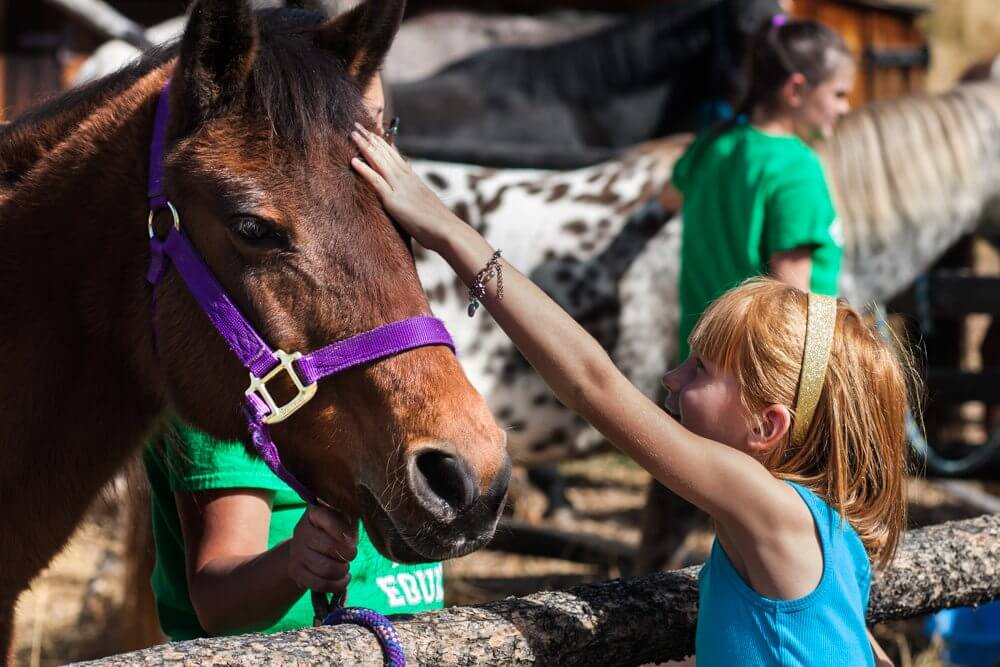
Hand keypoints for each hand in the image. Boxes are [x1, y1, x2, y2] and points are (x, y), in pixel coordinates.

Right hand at [287, 505, 356, 594]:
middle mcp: (301, 531)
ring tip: (346, 567)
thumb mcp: (345, 518)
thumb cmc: (335, 529)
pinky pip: (319, 584)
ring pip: (325, 569)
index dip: (344, 532)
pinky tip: (343, 579)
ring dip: (343, 571)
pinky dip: (336, 585)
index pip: (329, 520)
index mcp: (315, 513)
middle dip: (348, 554)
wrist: (308, 545)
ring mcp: (296, 552)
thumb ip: (351, 523)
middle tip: (352, 554)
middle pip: (330, 547)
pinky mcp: (295, 571)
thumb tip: (352, 540)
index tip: (353, 540)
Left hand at [350, 122, 461, 251]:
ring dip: (365, 147)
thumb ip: (416, 185)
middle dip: (371, 138)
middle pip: (386, 153)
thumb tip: (410, 170)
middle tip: (357, 125)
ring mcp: (400, 188)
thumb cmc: (438, 221)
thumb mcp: (426, 199)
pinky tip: (353, 160)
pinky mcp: (394, 201)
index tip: (372, 131)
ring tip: (352, 133)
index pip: (395, 155)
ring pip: (380, 162)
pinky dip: (365, 170)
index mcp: (413, 179)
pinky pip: (377, 181)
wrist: (447, 230)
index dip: (383, 143)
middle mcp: (406, 178)